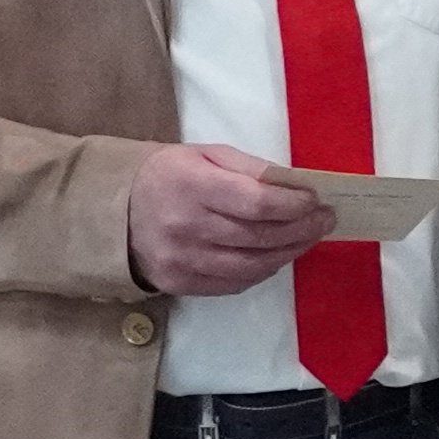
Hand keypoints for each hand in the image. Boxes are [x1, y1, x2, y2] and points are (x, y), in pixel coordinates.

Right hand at [127, 143, 333, 297]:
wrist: (114, 209)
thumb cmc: (168, 174)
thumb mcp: (205, 154)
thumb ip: (250, 169)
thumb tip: (296, 186)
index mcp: (191, 185)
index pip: (256, 203)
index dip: (293, 205)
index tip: (315, 200)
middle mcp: (185, 226)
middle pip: (259, 236)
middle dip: (302, 229)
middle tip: (324, 220)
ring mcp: (181, 260)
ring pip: (252, 266)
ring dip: (289, 253)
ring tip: (308, 239)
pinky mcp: (179, 283)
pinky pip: (234, 284)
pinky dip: (262, 271)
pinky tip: (276, 255)